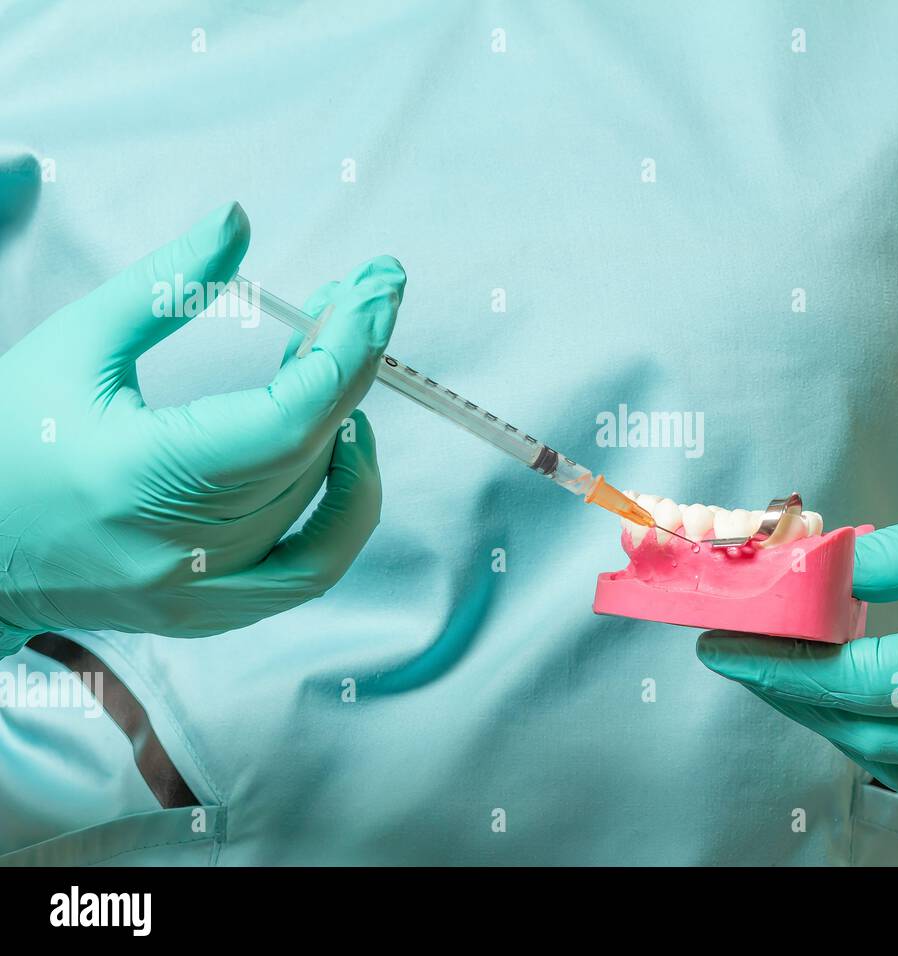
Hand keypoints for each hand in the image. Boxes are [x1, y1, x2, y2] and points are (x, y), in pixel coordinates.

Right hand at [0, 202, 404, 648]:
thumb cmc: (2, 438)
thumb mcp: (74, 345)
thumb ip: (164, 285)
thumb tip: (239, 217)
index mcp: (141, 475)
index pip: (289, 421)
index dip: (348, 351)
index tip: (377, 291)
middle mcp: (182, 548)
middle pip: (312, 454)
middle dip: (351, 365)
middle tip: (361, 299)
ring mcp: (200, 594)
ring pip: (316, 503)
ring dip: (344, 423)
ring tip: (338, 355)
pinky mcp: (209, 613)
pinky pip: (311, 569)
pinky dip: (346, 509)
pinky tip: (348, 450)